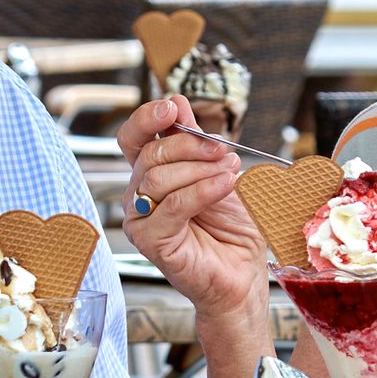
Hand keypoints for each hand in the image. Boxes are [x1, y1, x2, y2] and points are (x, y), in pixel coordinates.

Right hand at [117, 96, 269, 328]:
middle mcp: (139, 195)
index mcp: (151, 175)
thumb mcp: (218, 173)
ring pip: (158, 178)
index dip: (147, 118)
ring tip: (231, 172)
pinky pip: (172, 205)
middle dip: (190, 146)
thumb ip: (195, 142)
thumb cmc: (231, 228)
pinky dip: (202, 191)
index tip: (173, 107)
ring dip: (200, 169)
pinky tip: (225, 185)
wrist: (243, 273)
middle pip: (149, 154)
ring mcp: (141, 220)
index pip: (133, 138)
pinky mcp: (151, 242)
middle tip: (223, 150)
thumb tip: (177, 104)